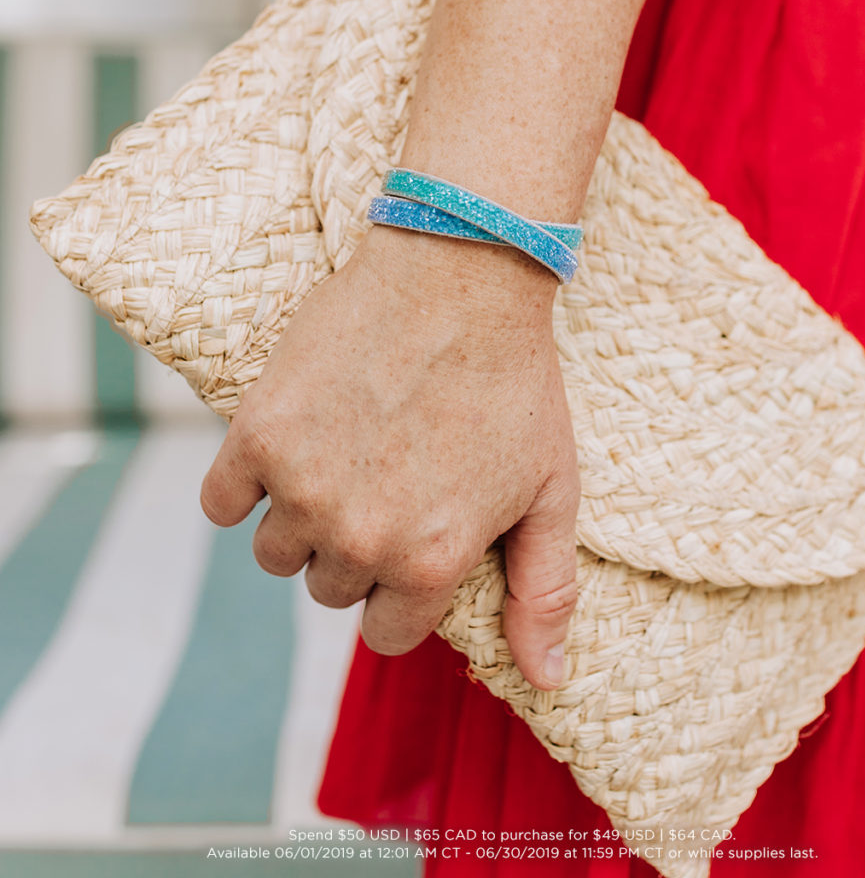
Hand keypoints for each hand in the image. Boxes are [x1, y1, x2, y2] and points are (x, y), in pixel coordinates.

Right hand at [199, 225, 580, 688]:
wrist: (460, 277)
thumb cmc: (515, 384)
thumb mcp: (550, 492)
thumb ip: (543, 593)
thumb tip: (549, 681)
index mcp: (430, 562)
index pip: (389, 633)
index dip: (404, 590)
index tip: (414, 542)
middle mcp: (360, 537)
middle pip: (332, 589)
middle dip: (360, 551)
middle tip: (389, 483)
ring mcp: (302, 486)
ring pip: (277, 553)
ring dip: (305, 521)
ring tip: (346, 460)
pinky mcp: (258, 435)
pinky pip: (219, 502)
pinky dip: (243, 486)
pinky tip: (288, 451)